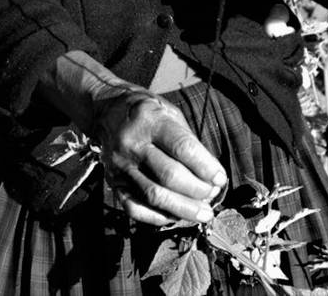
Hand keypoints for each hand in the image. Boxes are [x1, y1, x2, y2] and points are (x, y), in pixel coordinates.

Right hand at [89, 88, 225, 226]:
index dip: (206, 167)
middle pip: (170, 176)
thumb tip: (210, 176)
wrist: (107, 111)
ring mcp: (121, 165)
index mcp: (150, 121)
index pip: (183, 148)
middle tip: (212, 195)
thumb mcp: (170, 113)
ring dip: (183, 209)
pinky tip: (175, 216)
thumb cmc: (147, 113)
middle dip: (198, 191)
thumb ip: (189, 141)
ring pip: (154, 195)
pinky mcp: (113, 181)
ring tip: (203, 213)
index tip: (220, 178)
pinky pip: (134, 207)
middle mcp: (132, 144)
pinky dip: (157, 217)